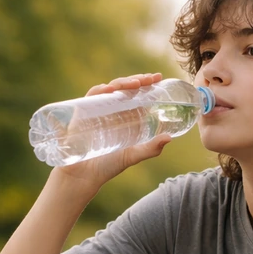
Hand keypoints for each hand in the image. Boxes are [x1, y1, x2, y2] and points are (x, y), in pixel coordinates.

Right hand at [54, 73, 174, 190]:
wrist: (83, 176)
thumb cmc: (107, 166)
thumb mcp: (133, 156)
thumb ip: (151, 149)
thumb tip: (169, 138)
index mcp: (125, 117)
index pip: (136, 95)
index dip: (146, 84)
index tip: (158, 78)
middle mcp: (112, 110)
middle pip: (125, 89)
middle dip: (138, 80)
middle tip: (151, 78)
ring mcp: (97, 109)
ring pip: (110, 89)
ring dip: (123, 83)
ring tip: (136, 84)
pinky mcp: (83, 112)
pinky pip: (91, 96)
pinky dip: (100, 90)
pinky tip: (110, 89)